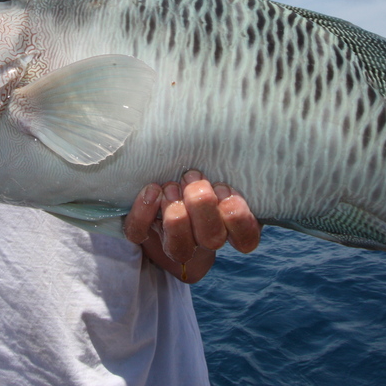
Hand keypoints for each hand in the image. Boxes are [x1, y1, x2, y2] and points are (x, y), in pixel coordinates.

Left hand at [124, 170, 260, 282]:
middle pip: (211, 238)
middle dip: (202, 206)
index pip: (246, 239)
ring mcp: (175, 242)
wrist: (161, 196)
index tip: (225, 189)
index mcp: (230, 226)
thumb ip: (225, 166)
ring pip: (179, 246)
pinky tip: (152, 190)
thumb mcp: (217, 170)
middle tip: (193, 179)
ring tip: (172, 186)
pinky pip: (140, 232)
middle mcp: (205, 239)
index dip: (237, 218)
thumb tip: (234, 139)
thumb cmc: (199, 176)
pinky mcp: (144, 236)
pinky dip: (143, 212)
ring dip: (176, 215)